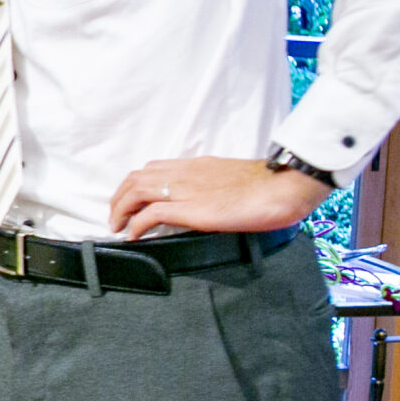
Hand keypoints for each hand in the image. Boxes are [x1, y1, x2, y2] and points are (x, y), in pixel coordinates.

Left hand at [107, 155, 330, 239]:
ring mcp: (186, 190)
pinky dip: (137, 224)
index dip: (134, 184)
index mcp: (194, 165)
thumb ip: (210, 185)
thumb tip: (205, 199)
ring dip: (120, 210)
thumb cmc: (267, 185)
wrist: (284, 185)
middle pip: (136, 178)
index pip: (152, 168)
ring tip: (117, 226)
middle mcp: (184, 173)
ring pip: (136, 192)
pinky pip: (152, 214)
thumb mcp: (229, 179)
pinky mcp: (191, 208)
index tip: (129, 199)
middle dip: (119, 197)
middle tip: (115, 216)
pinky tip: (133, 235)